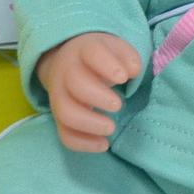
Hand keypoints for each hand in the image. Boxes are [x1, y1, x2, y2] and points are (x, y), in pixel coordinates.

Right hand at [36, 32, 142, 152]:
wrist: (69, 61)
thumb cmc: (102, 56)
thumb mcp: (116, 48)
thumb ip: (127, 57)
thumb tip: (133, 70)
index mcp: (84, 50)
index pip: (92, 53)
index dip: (107, 65)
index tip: (123, 77)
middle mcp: (67, 72)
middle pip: (75, 83)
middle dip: (97, 96)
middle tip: (118, 105)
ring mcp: (60, 95)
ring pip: (65, 112)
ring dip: (89, 123)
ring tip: (111, 128)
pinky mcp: (59, 117)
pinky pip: (64, 133)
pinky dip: (82, 143)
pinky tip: (103, 145)